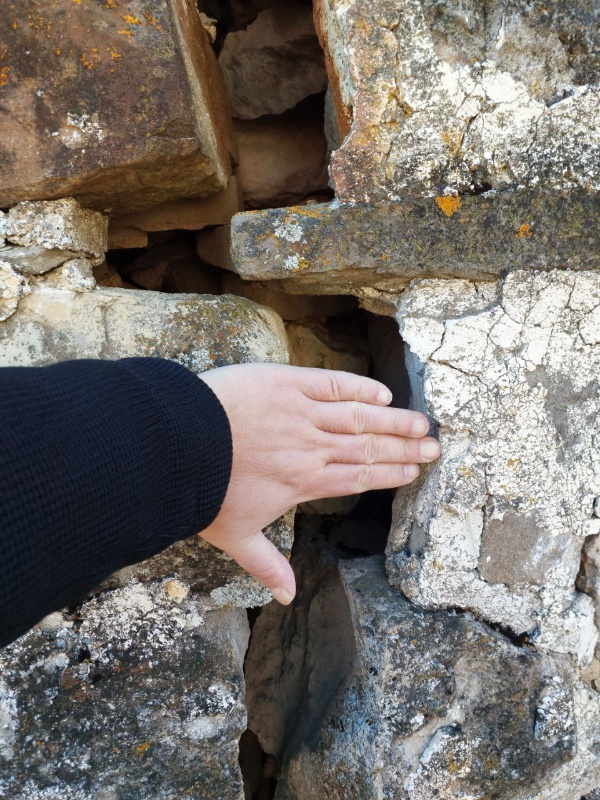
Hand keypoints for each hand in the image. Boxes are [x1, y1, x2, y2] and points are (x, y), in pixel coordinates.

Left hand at [198, 364, 439, 604]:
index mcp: (305, 482)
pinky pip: (333, 385)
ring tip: (423, 423)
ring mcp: (302, 414)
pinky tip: (382, 393)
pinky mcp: (288, 384)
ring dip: (394, 421)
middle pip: (369, 449)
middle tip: (435, 448)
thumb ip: (267, 565)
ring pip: (360, 418)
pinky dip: (360, 388)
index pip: (359, 478)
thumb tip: (287, 599)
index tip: (415, 472)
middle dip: (405, 450)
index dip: (391, 475)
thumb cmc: (204, 492)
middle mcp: (313, 449)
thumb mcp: (235, 537)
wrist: (179, 446)